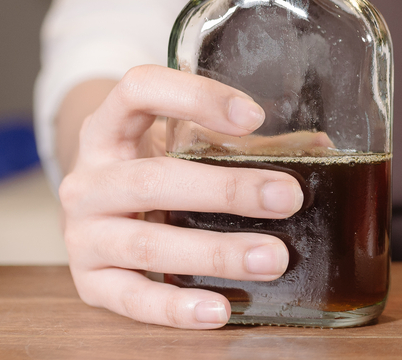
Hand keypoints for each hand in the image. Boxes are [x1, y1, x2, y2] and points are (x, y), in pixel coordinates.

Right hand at [58, 65, 303, 328]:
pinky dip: (177, 308)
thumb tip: (319, 148)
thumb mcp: (177, 148)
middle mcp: (88, 179)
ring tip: (273, 258)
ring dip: (216, 252)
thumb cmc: (148, 174)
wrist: (91, 219)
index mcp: (109, 129)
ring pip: (147, 243)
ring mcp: (82, 233)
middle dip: (226, 190)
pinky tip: (219, 310)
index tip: (254, 116)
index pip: (139, 90)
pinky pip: (133, 298)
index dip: (194, 97)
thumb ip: (240, 146)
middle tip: (287, 197)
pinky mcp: (89, 283)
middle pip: (153, 179)